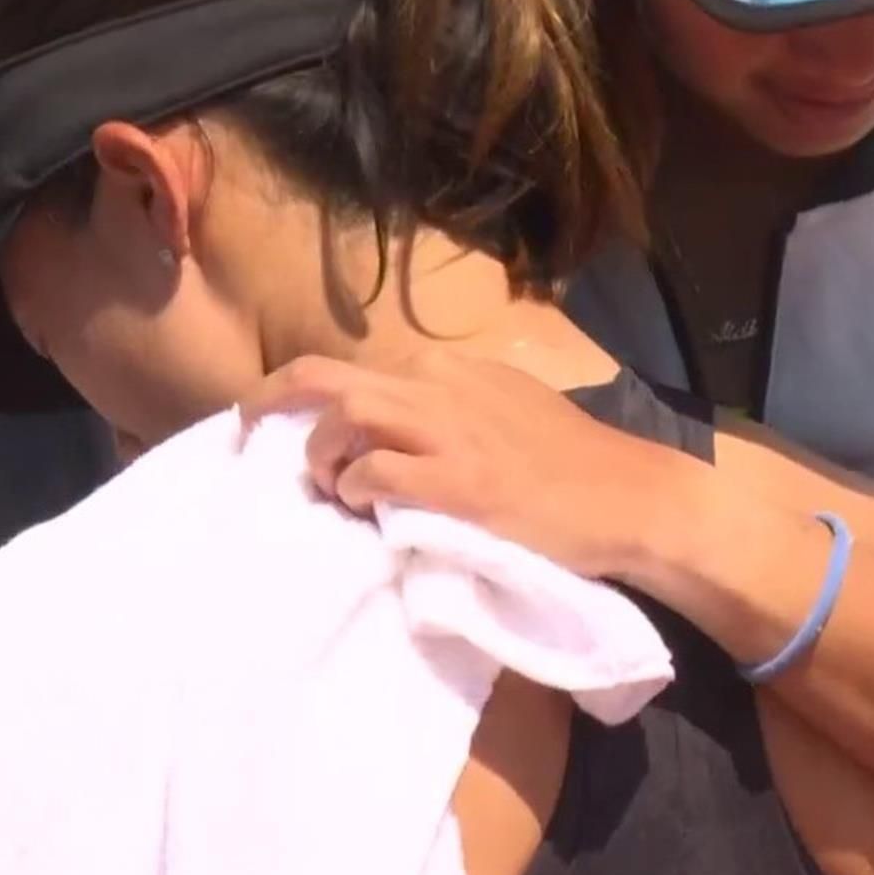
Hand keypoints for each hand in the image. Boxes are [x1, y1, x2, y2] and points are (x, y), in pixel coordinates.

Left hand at [237, 351, 698, 578]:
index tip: (281, 421)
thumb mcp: (503, 408)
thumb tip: (393, 432)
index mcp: (448, 369)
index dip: (305, 394)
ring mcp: (447, 432)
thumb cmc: (567, 462)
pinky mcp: (457, 481)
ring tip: (328, 488)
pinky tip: (364, 508)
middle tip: (245, 430)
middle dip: (271, 400)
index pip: (354, 367)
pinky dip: (356, 490)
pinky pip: (375, 473)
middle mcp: (439, 387)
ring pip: (344, 418)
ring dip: (320, 457)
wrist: (628, 496)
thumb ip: (449, 408)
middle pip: (327, 378)